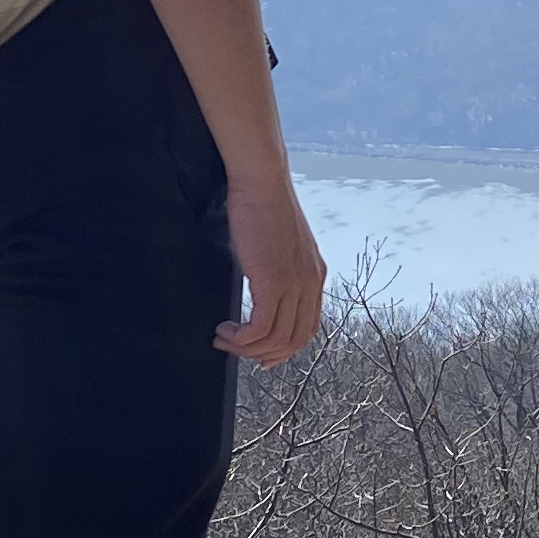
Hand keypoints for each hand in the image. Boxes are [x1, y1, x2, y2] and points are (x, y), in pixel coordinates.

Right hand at [215, 172, 324, 364]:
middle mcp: (310, 283)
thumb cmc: (263, 205)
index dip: (285, 348)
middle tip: (237, 351)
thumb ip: (279, 268)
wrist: (261, 181)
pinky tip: (224, 329)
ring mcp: (294, 284)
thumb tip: (261, 288)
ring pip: (275, 339)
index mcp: (315, 276)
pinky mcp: (273, 282)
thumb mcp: (279, 244)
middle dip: (264, 354)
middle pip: (294, 340)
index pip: (308, 328)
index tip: (262, 355)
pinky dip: (240, 338)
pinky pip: (259, 329)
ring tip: (223, 338)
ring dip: (245, 348)